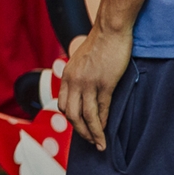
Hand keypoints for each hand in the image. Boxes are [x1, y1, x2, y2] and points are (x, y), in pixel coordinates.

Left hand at [57, 30, 131, 151]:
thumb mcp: (81, 60)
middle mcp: (74, 82)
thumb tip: (84, 90)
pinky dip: (103, 122)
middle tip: (90, 141)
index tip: (79, 128)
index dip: (71, 119)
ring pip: (87, 116)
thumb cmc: (99, 44)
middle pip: (71, 114)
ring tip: (100, 144)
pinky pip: (102, 109)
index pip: (63, 104)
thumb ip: (79, 76)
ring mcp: (89, 84)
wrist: (110, 30)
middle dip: (80, 131)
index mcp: (67, 76)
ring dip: (93, 133)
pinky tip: (106, 130)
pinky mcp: (105, 84)